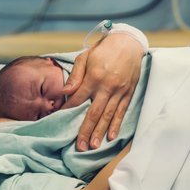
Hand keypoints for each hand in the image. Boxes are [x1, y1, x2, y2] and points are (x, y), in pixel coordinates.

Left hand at [61, 33, 143, 150]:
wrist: (128, 43)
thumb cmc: (103, 50)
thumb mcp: (85, 57)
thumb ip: (75, 76)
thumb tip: (64, 92)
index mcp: (94, 77)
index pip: (78, 99)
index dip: (68, 110)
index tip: (60, 121)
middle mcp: (107, 87)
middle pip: (94, 113)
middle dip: (86, 131)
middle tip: (80, 146)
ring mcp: (120, 91)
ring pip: (108, 116)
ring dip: (100, 132)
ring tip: (94, 146)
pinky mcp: (129, 93)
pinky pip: (122, 112)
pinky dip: (116, 125)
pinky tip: (111, 136)